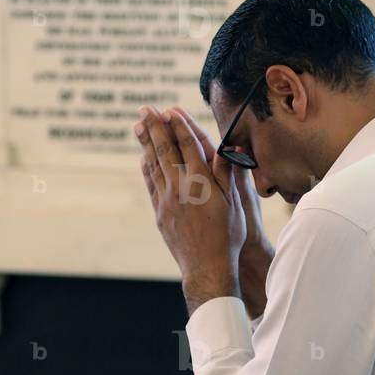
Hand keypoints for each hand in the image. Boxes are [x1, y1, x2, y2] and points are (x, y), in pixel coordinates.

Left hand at [134, 105, 246, 311]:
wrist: (207, 267)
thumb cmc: (228, 235)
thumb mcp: (235, 203)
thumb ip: (228, 173)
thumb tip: (226, 149)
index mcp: (201, 182)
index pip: (187, 145)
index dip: (178, 125)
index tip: (169, 109)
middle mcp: (180, 187)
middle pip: (165, 150)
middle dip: (155, 126)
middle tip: (145, 108)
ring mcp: (167, 200)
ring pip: (153, 164)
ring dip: (146, 142)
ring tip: (138, 125)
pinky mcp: (160, 212)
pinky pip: (150, 183)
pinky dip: (146, 166)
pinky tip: (143, 156)